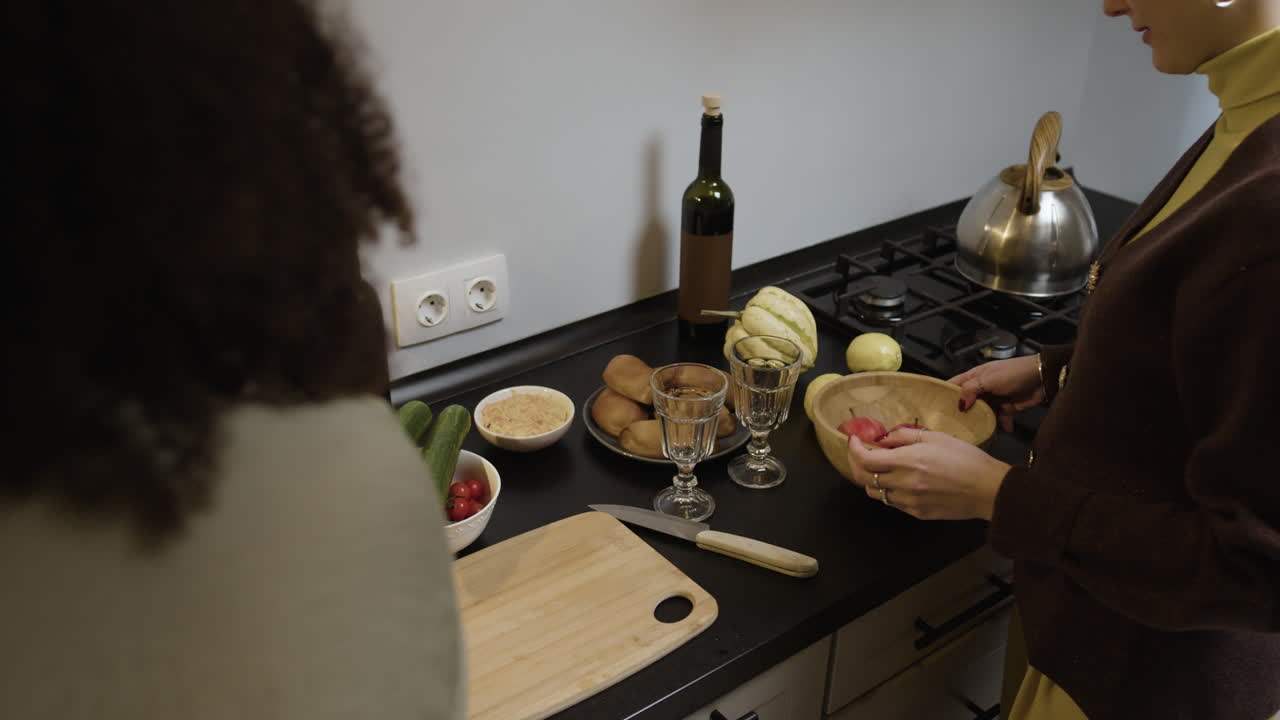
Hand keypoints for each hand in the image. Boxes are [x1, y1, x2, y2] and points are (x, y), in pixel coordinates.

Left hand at [845, 427, 1009, 520]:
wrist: (988, 489)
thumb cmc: (967, 459)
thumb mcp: (936, 437)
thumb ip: (905, 436)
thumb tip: (885, 438)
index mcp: (908, 461)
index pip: (865, 459)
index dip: (853, 449)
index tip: (854, 440)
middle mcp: (904, 484)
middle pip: (864, 478)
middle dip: (856, 464)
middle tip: (859, 454)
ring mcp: (910, 502)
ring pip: (876, 494)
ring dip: (872, 479)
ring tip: (879, 468)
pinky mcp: (918, 513)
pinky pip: (893, 503)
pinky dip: (889, 491)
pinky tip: (898, 481)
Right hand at [948, 355, 1044, 432]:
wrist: (1042, 378)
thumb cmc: (1012, 373)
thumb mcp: (987, 379)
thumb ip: (970, 390)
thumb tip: (960, 406)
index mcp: (974, 377)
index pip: (954, 384)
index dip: (944, 394)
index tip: (934, 407)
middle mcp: (981, 388)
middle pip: (966, 402)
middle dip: (960, 413)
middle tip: (949, 426)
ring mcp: (993, 399)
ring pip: (981, 413)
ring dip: (979, 422)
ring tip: (972, 433)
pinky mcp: (1006, 409)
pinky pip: (998, 419)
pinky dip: (1000, 426)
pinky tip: (1000, 432)